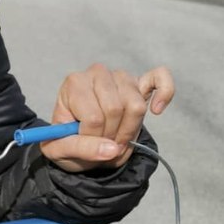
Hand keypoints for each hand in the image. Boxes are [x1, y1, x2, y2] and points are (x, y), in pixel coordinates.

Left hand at [41, 64, 173, 172]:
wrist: (77, 139)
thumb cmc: (66, 140)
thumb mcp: (59, 149)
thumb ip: (80, 149)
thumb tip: (111, 149)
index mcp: (73, 85)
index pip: (93, 117)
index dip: (94, 140)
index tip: (88, 147)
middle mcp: (97, 73)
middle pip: (115, 110)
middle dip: (111, 137)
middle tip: (103, 145)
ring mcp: (120, 76)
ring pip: (136, 106)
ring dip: (129, 131)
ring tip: (116, 138)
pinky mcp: (140, 82)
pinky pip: (159, 78)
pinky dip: (164, 93)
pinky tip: (156, 110)